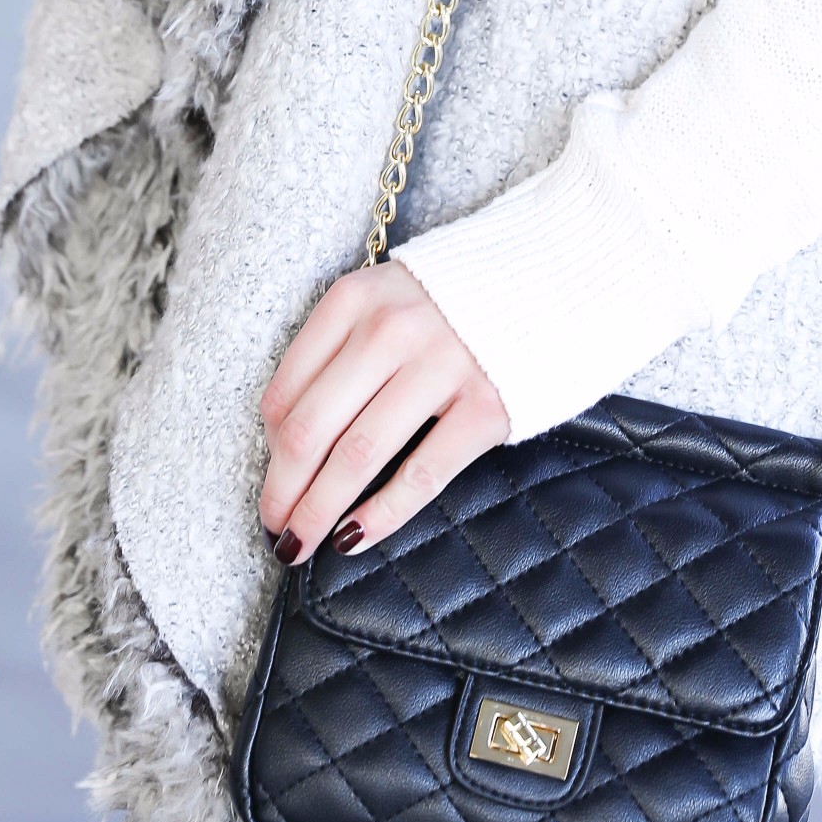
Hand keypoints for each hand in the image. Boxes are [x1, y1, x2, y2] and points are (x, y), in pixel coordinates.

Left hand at [258, 260, 507, 565]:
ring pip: (357, 455)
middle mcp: (391, 329)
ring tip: (300, 544)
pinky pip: (420, 473)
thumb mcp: (384, 301)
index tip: (269, 485)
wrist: (553, 277)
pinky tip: (355, 538)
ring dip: (318, 510)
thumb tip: (283, 440)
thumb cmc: (454, 301)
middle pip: (311, 429)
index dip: (267, 451)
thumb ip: (336, 353)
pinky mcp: (485, 405)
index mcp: (355, 299)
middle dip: (282, 492)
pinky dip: (381, 514)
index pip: (286, 390)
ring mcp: (442, 366)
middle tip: (273, 530)